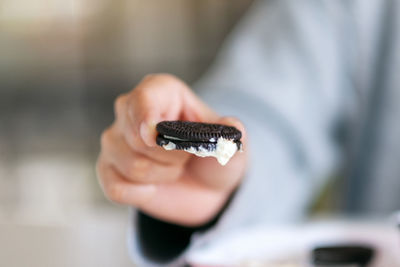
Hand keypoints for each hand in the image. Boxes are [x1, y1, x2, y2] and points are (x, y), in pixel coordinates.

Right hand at [96, 74, 247, 225]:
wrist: (203, 187)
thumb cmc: (214, 157)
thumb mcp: (232, 146)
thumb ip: (233, 136)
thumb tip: (233, 128)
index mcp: (160, 92)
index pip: (143, 98)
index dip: (148, 118)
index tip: (157, 137)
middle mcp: (130, 111)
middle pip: (137, 137)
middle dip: (170, 156)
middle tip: (186, 156)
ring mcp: (116, 140)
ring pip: (131, 165)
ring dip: (162, 176)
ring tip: (174, 169)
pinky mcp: (109, 168)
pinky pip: (116, 188)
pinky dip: (142, 194)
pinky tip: (153, 188)